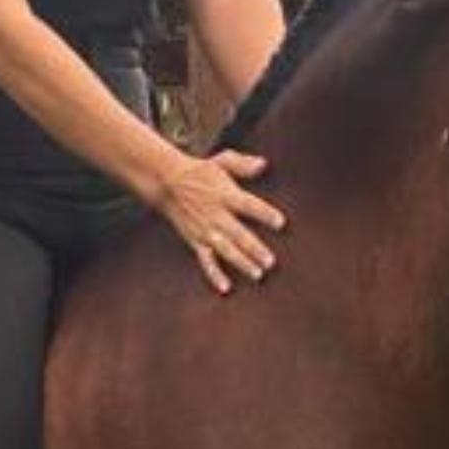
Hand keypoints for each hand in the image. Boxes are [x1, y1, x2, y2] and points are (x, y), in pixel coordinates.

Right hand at [153, 150, 285, 295]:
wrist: (167, 183)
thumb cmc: (200, 171)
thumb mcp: (222, 161)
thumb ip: (243, 164)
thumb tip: (263, 164)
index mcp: (225, 194)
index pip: (248, 206)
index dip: (264, 214)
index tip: (280, 223)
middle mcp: (215, 214)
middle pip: (238, 234)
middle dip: (254, 248)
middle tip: (271, 262)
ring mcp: (205, 230)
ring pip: (225, 250)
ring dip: (241, 263)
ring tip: (257, 274)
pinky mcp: (196, 241)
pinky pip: (206, 260)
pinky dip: (214, 275)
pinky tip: (225, 288)